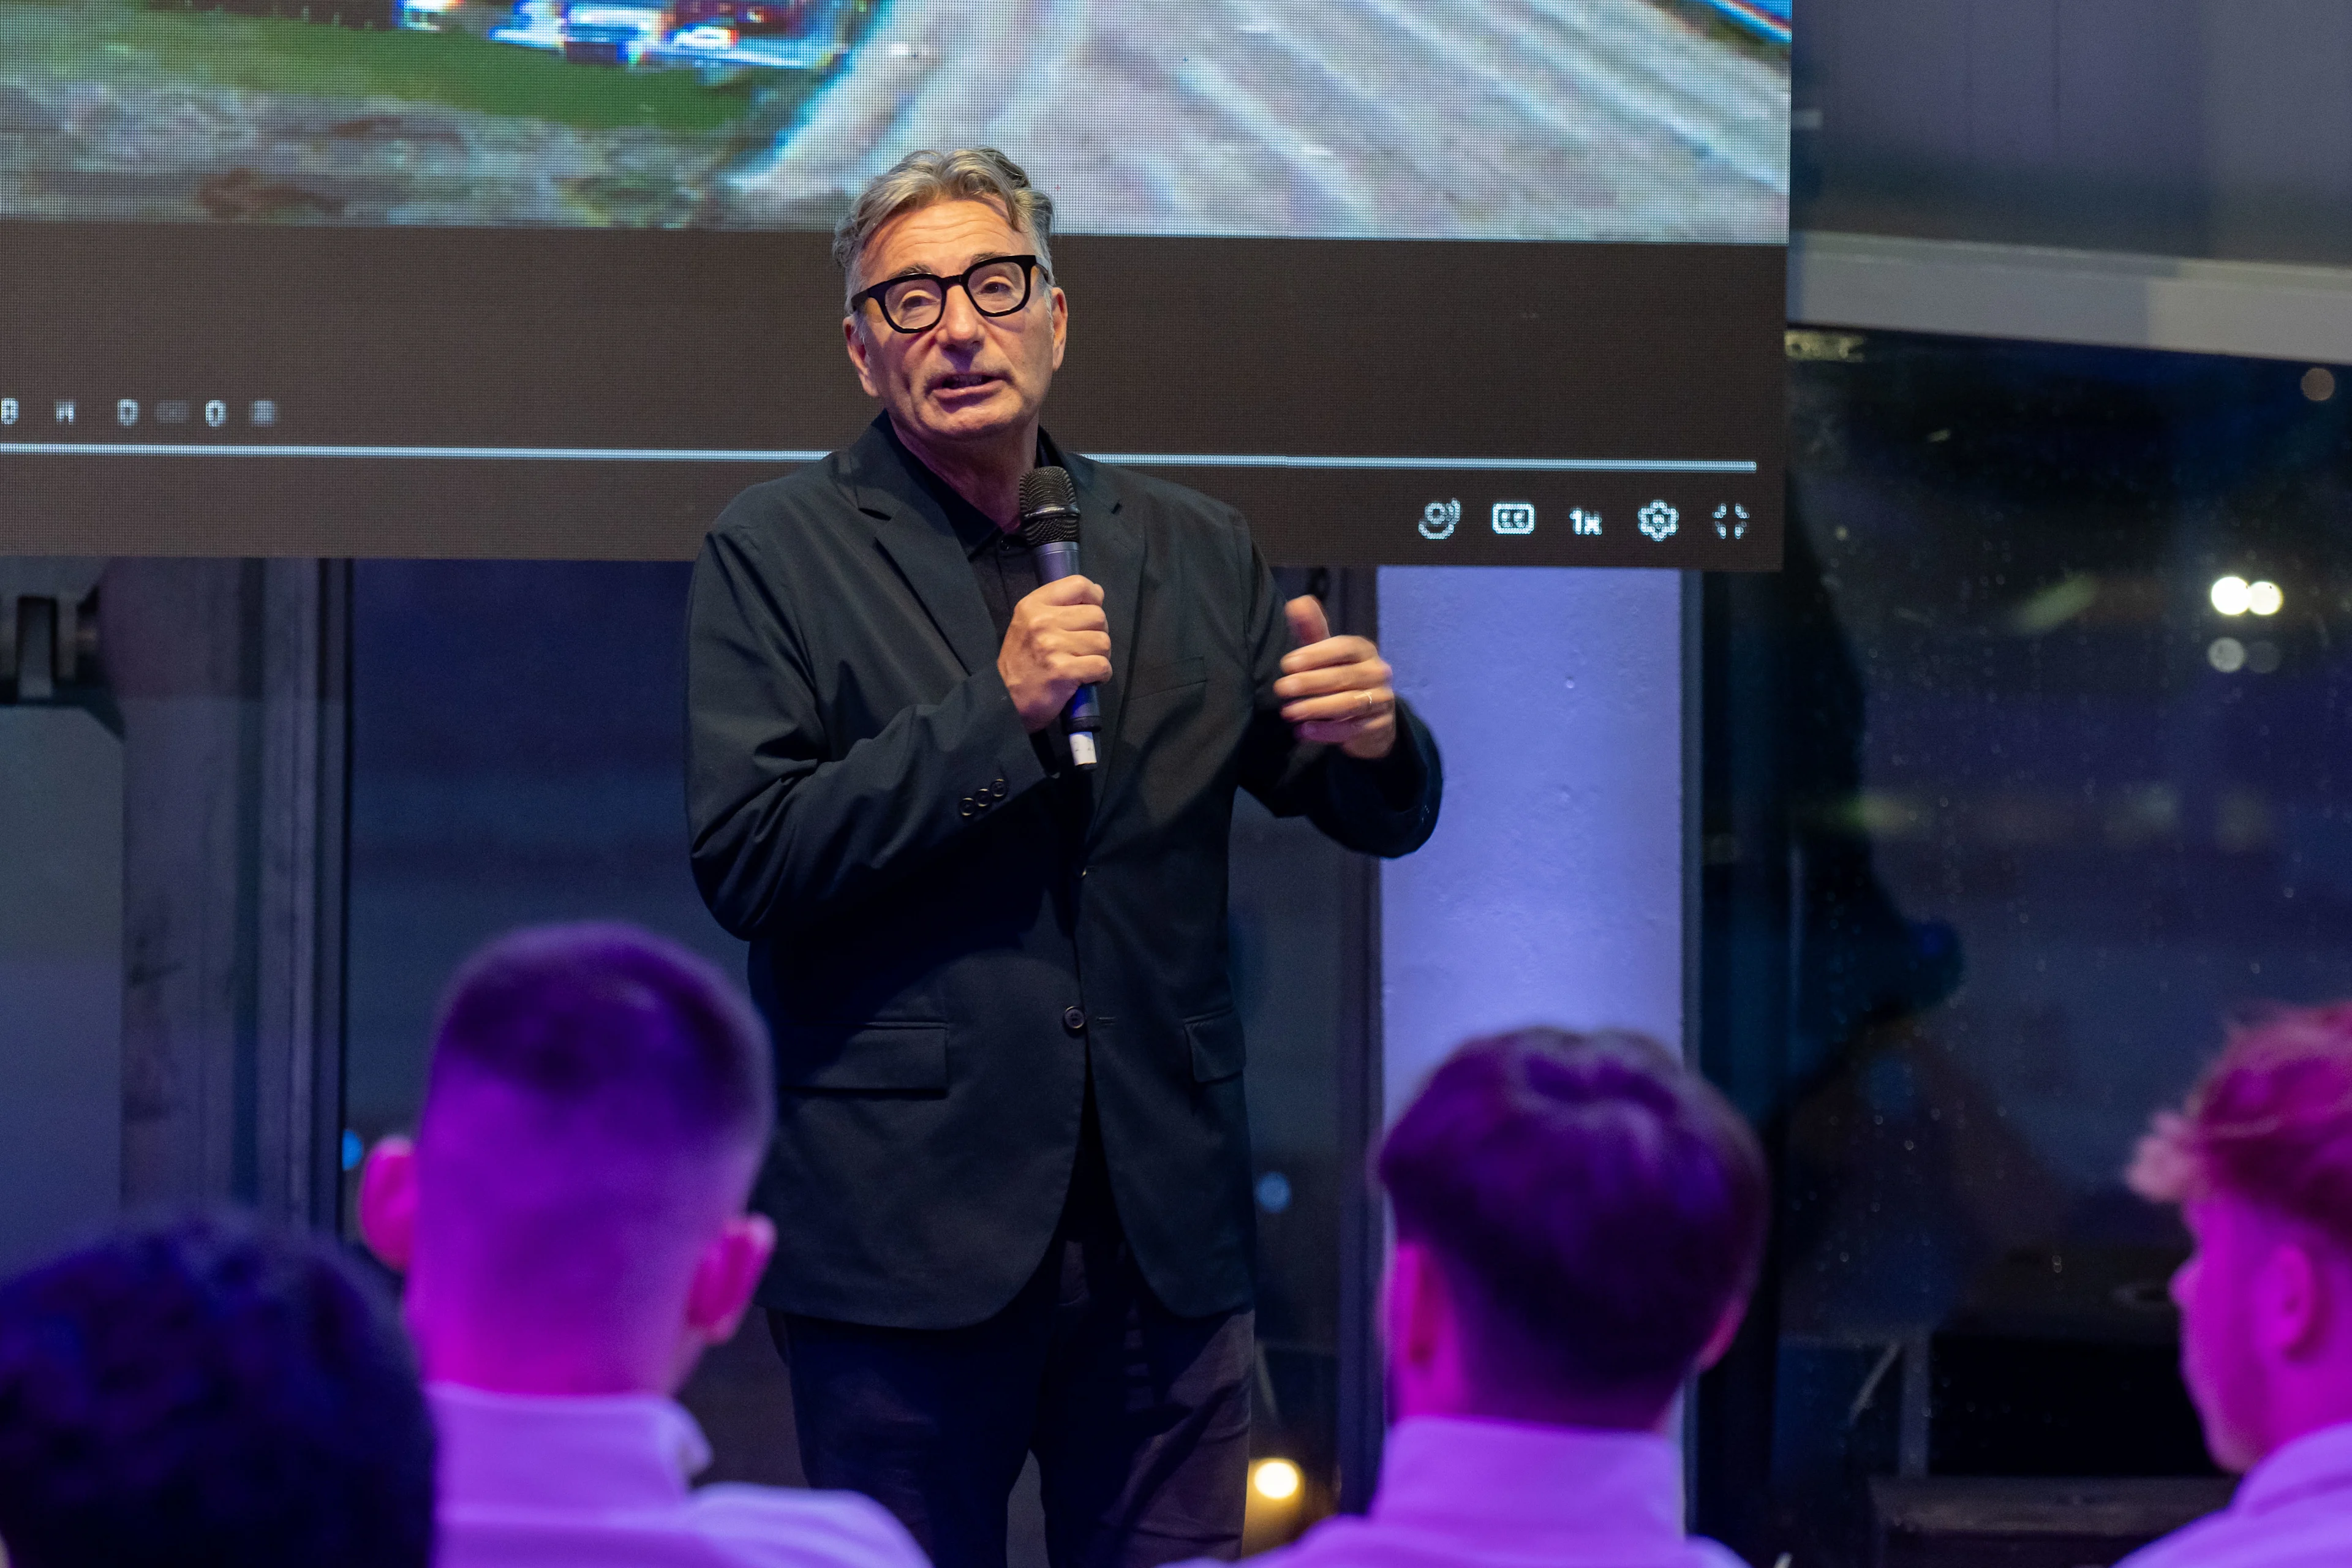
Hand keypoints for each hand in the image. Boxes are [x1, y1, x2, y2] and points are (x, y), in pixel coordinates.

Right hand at [999, 575, 1110, 732]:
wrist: (1004, 700)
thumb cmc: (1022, 662)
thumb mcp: (1029, 624)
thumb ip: (1060, 607)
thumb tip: (1097, 592)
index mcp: (1033, 605)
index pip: (1078, 585)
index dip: (1093, 598)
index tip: (1089, 616)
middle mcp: (1041, 621)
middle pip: (1097, 616)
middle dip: (1098, 634)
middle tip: (1084, 649)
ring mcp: (1052, 646)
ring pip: (1103, 642)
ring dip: (1100, 656)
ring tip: (1083, 664)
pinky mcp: (1063, 670)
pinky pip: (1101, 666)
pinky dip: (1101, 675)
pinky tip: (1087, 679)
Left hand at [1275, 596, 1396, 759]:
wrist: (1373, 717)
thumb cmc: (1343, 677)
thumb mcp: (1327, 653)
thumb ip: (1312, 630)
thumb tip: (1296, 603)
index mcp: (1364, 650)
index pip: (1343, 647)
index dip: (1316, 654)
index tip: (1286, 664)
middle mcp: (1378, 673)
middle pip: (1344, 677)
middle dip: (1310, 683)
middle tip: (1281, 688)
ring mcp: (1382, 701)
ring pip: (1349, 704)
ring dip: (1316, 708)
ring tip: (1288, 712)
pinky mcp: (1379, 727)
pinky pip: (1352, 729)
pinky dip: (1326, 732)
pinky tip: (1303, 731)